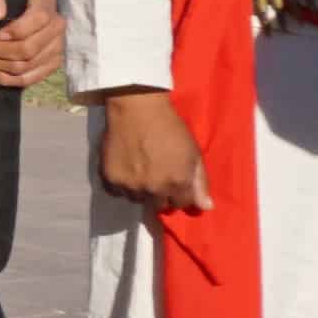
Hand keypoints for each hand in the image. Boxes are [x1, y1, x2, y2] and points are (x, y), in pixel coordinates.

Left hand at [0, 0, 66, 90]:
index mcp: (45, 4)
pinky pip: (29, 79)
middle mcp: (57, 25)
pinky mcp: (50, 64)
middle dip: (0, 50)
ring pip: (27, 66)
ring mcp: (56, 47)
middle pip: (30, 49)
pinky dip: (6, 79)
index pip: (40, 19)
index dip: (16, 30)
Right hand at [95, 86, 209, 213]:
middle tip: (157, 176)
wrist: (137, 109)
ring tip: (140, 171)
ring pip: (138, 200)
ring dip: (141, 190)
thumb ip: (200, 182)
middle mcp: (155, 190)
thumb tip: (206, 207)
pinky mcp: (111, 180)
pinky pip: (118, 192)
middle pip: (159, 206)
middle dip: (161, 194)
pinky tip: (126, 168)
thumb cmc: (170, 127)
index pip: (181, 204)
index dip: (180, 193)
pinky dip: (123, 184)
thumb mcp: (193, 151)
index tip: (175, 180)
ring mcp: (131, 186)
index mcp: (178, 183)